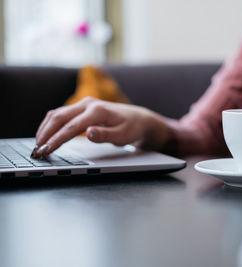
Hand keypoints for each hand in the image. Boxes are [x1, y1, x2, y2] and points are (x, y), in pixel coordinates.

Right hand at [32, 97, 169, 156]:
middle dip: (45, 134)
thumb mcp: (123, 136)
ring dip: (45, 128)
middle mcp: (89, 104)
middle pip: (59, 117)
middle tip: (37, 150)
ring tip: (38, 144)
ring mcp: (84, 104)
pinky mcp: (82, 107)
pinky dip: (51, 124)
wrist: (138, 119)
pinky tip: (46, 134)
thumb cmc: (131, 129)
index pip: (71, 126)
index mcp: (98, 111)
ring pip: (57, 114)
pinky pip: (61, 114)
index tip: (46, 150)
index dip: (56, 139)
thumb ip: (105, 135)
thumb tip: (88, 133)